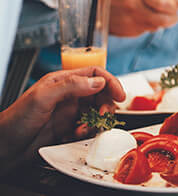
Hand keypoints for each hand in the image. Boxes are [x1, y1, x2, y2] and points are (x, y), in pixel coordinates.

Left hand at [0, 67, 124, 168]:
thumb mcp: (43, 97)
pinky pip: (87, 128)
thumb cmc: (15, 119)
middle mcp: (69, 95)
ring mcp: (68, 112)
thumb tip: (98, 82)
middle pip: (100, 93)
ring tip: (88, 127)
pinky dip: (88, 132)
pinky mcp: (67, 129)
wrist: (2, 149)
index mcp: (64, 81)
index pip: (95, 74)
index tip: (119, 94)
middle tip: (103, 115)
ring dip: (97, 120)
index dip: (110, 82)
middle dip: (106, 103)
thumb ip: (72, 86)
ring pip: (96, 111)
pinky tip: (78, 134)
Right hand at [104, 0, 177, 35]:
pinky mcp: (127, 32)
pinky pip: (146, 30)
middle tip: (172, 11)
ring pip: (157, 26)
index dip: (174, 5)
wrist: (93, 4)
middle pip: (165, 20)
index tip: (176, 2)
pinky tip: (142, 16)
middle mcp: (134, 8)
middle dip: (173, 16)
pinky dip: (149, 24)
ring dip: (161, 21)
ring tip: (155, 11)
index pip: (164, 3)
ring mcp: (130, 22)